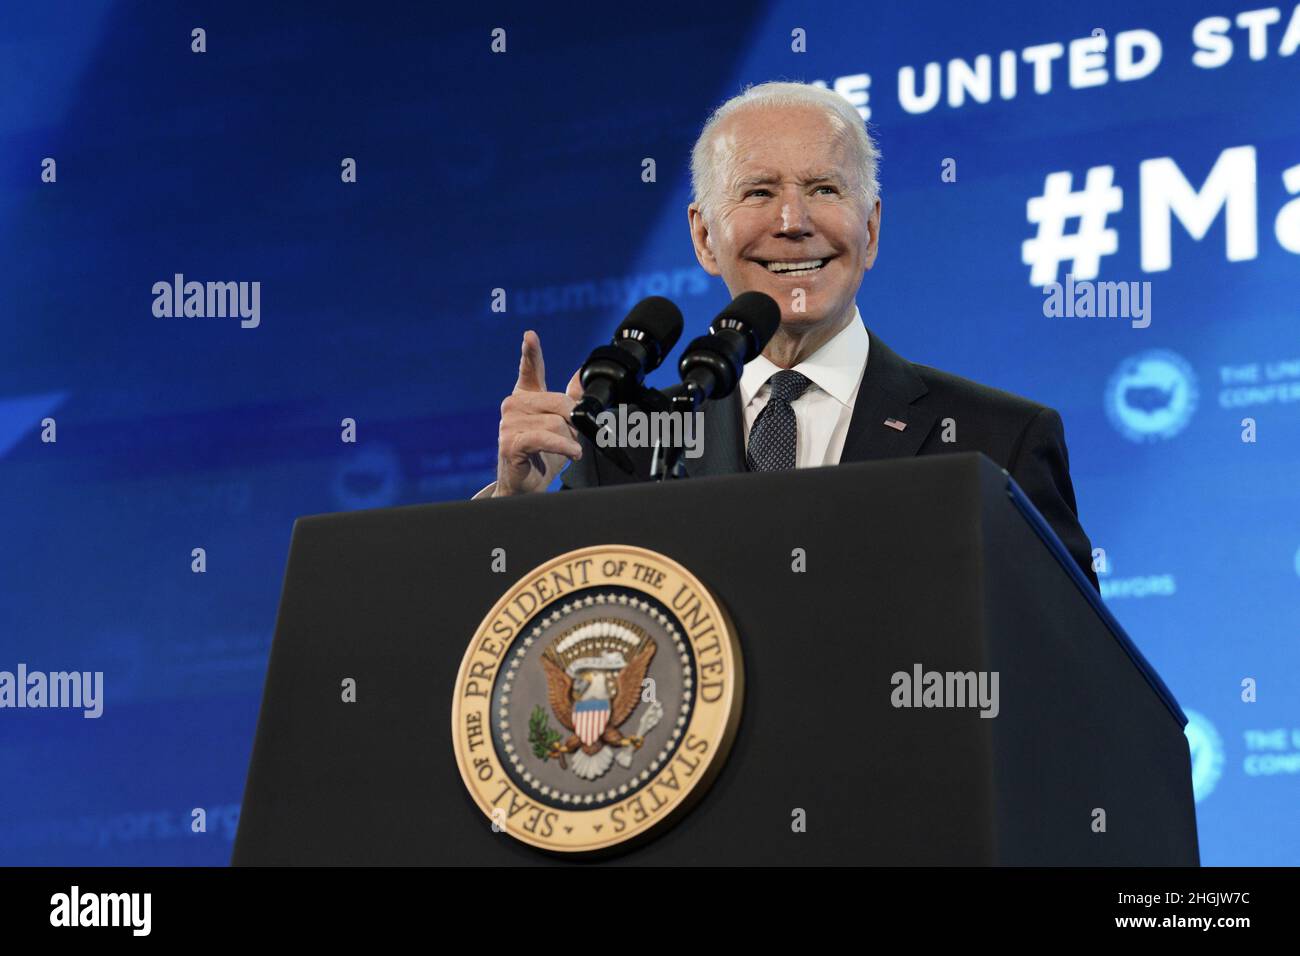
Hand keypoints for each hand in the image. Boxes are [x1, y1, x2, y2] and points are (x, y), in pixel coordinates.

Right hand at [494, 331, 583, 496]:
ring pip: (557, 423)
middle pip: (560, 402)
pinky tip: (571, 453)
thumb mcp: (562, 425)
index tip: (530, 335)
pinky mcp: (510, 442)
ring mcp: (508, 423)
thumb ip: (571, 399)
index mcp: (525, 396)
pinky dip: (563, 446)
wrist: (525, 487)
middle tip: (572, 438)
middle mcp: (513, 406)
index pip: (529, 369)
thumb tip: (581, 375)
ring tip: (564, 451)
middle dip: (573, 423)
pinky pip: (546, 438)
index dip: (530, 351)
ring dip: (569, 440)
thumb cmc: (541, 455)